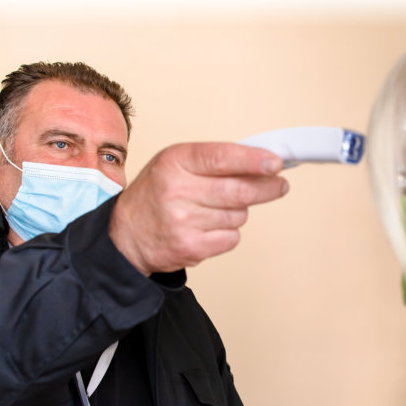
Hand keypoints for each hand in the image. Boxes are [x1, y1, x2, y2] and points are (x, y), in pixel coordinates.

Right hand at [109, 143, 289, 274]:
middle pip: (239, 191)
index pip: (222, 158)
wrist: (125, 235)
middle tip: (279, 186)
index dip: (253, 161)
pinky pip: (231, 238)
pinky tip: (208, 228)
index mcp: (175, 162)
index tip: (276, 164)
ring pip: (239, 215)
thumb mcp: (176, 164)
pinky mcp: (190, 247)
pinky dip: (228, 233)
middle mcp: (177, 190)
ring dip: (238, 212)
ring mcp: (183, 221)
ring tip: (214, 210)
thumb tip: (263, 164)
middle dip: (267, 188)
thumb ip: (215, 160)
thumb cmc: (158, 193)